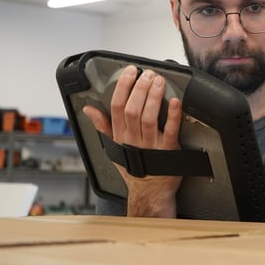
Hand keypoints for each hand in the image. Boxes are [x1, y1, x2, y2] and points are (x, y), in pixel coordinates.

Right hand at [82, 65, 183, 216]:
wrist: (150, 192)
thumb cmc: (134, 168)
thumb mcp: (113, 147)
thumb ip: (103, 125)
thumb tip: (89, 109)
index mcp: (120, 135)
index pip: (116, 106)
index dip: (123, 86)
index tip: (130, 72)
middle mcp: (133, 139)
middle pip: (132, 109)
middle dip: (140, 88)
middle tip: (147, 74)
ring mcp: (150, 145)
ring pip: (149, 117)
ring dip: (154, 97)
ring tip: (159, 81)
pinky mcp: (169, 150)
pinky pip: (170, 131)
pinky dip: (173, 116)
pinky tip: (175, 103)